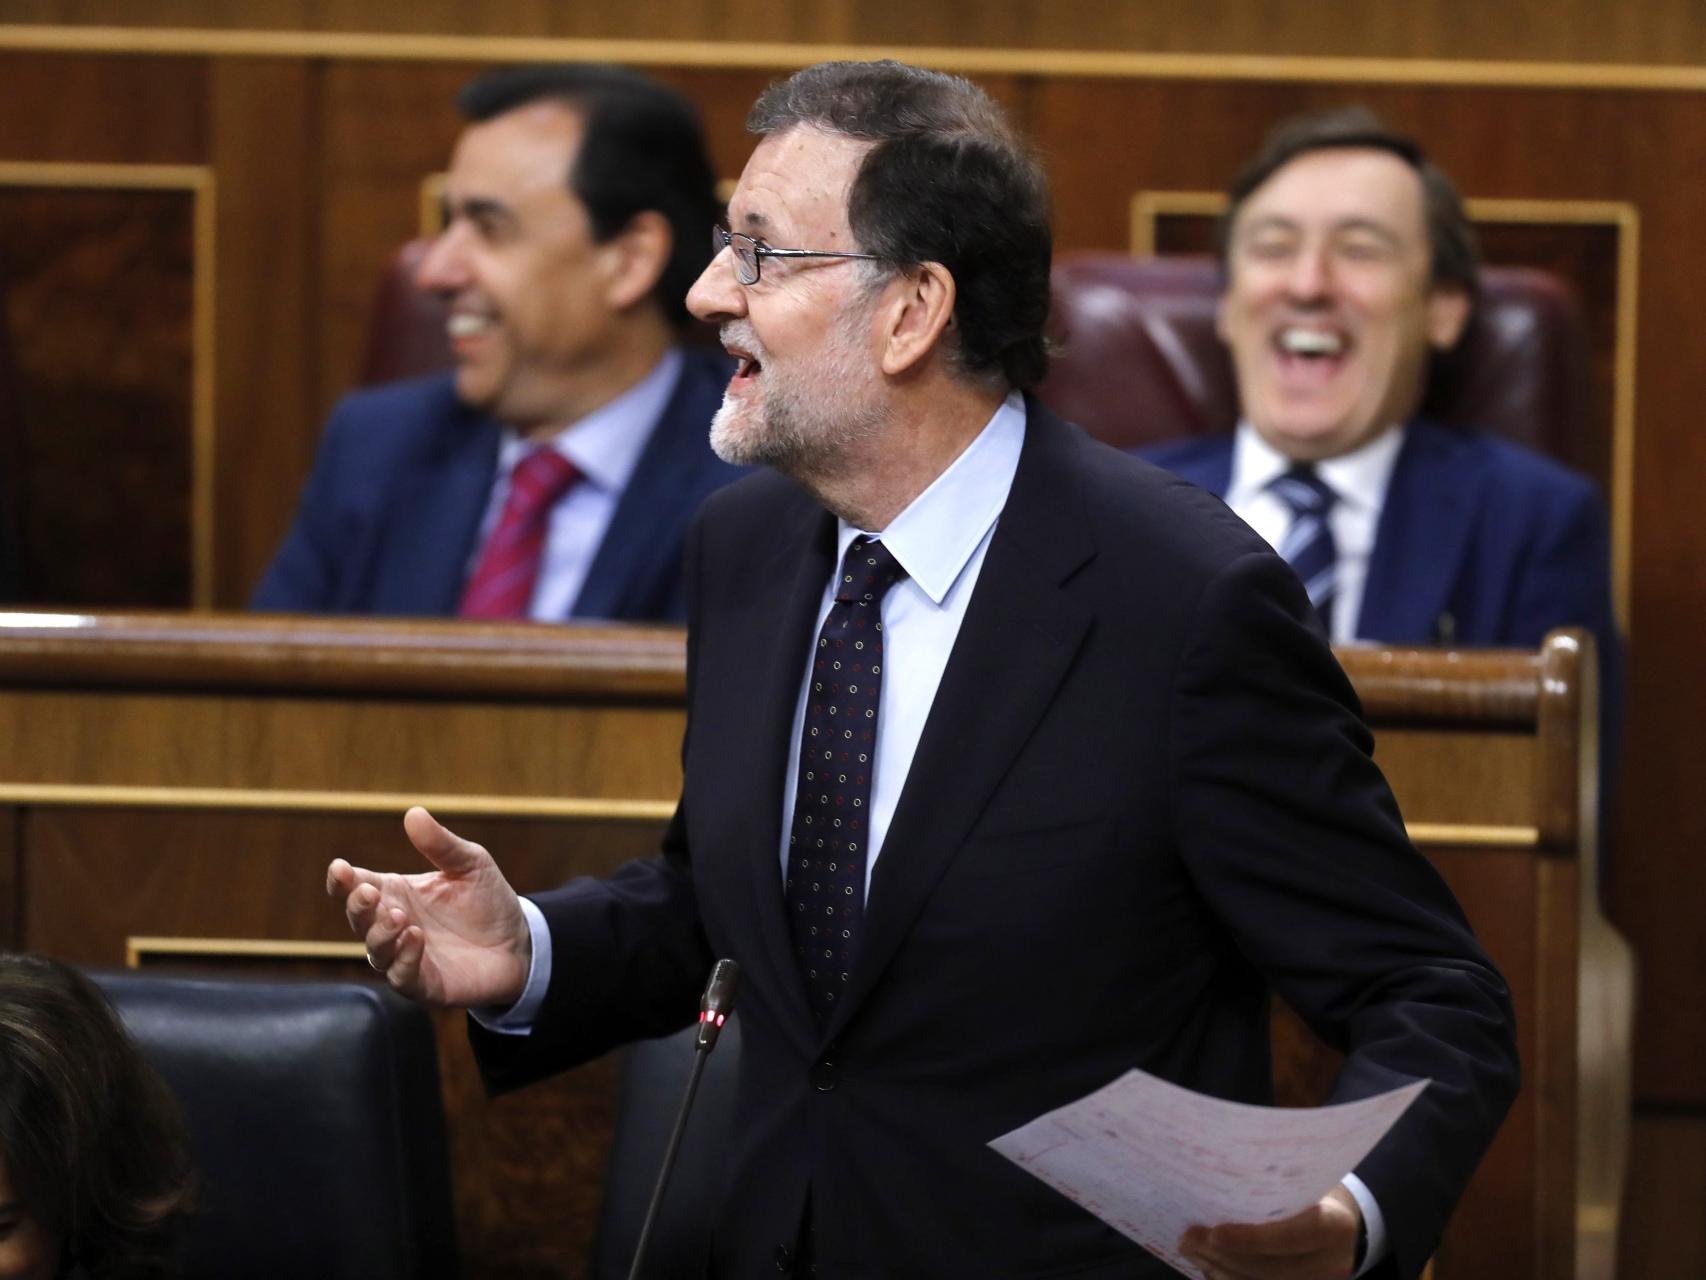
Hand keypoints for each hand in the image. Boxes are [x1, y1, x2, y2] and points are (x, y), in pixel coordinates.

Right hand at [327, 806, 531, 1008]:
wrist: (520, 942)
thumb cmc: (488, 901)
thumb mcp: (471, 863)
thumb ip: (441, 844)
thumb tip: (414, 812)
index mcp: (396, 893)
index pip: (356, 886)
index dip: (342, 880)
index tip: (339, 868)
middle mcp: (393, 925)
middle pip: (359, 918)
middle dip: (357, 905)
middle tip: (367, 892)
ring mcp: (405, 956)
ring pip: (375, 949)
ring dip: (381, 933)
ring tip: (400, 916)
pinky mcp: (424, 984)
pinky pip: (402, 975)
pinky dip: (404, 958)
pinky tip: (415, 938)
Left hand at [1179, 1184, 1361, 1279]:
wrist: (1351, 1221)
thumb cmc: (1320, 1188)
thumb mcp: (1309, 1178)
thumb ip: (1278, 1184)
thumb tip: (1219, 1173)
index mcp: (1335, 1224)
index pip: (1293, 1236)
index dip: (1253, 1239)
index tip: (1215, 1232)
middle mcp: (1330, 1261)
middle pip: (1271, 1268)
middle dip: (1224, 1255)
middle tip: (1188, 1237)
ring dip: (1221, 1268)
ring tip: (1190, 1248)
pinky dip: (1231, 1277)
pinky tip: (1208, 1264)